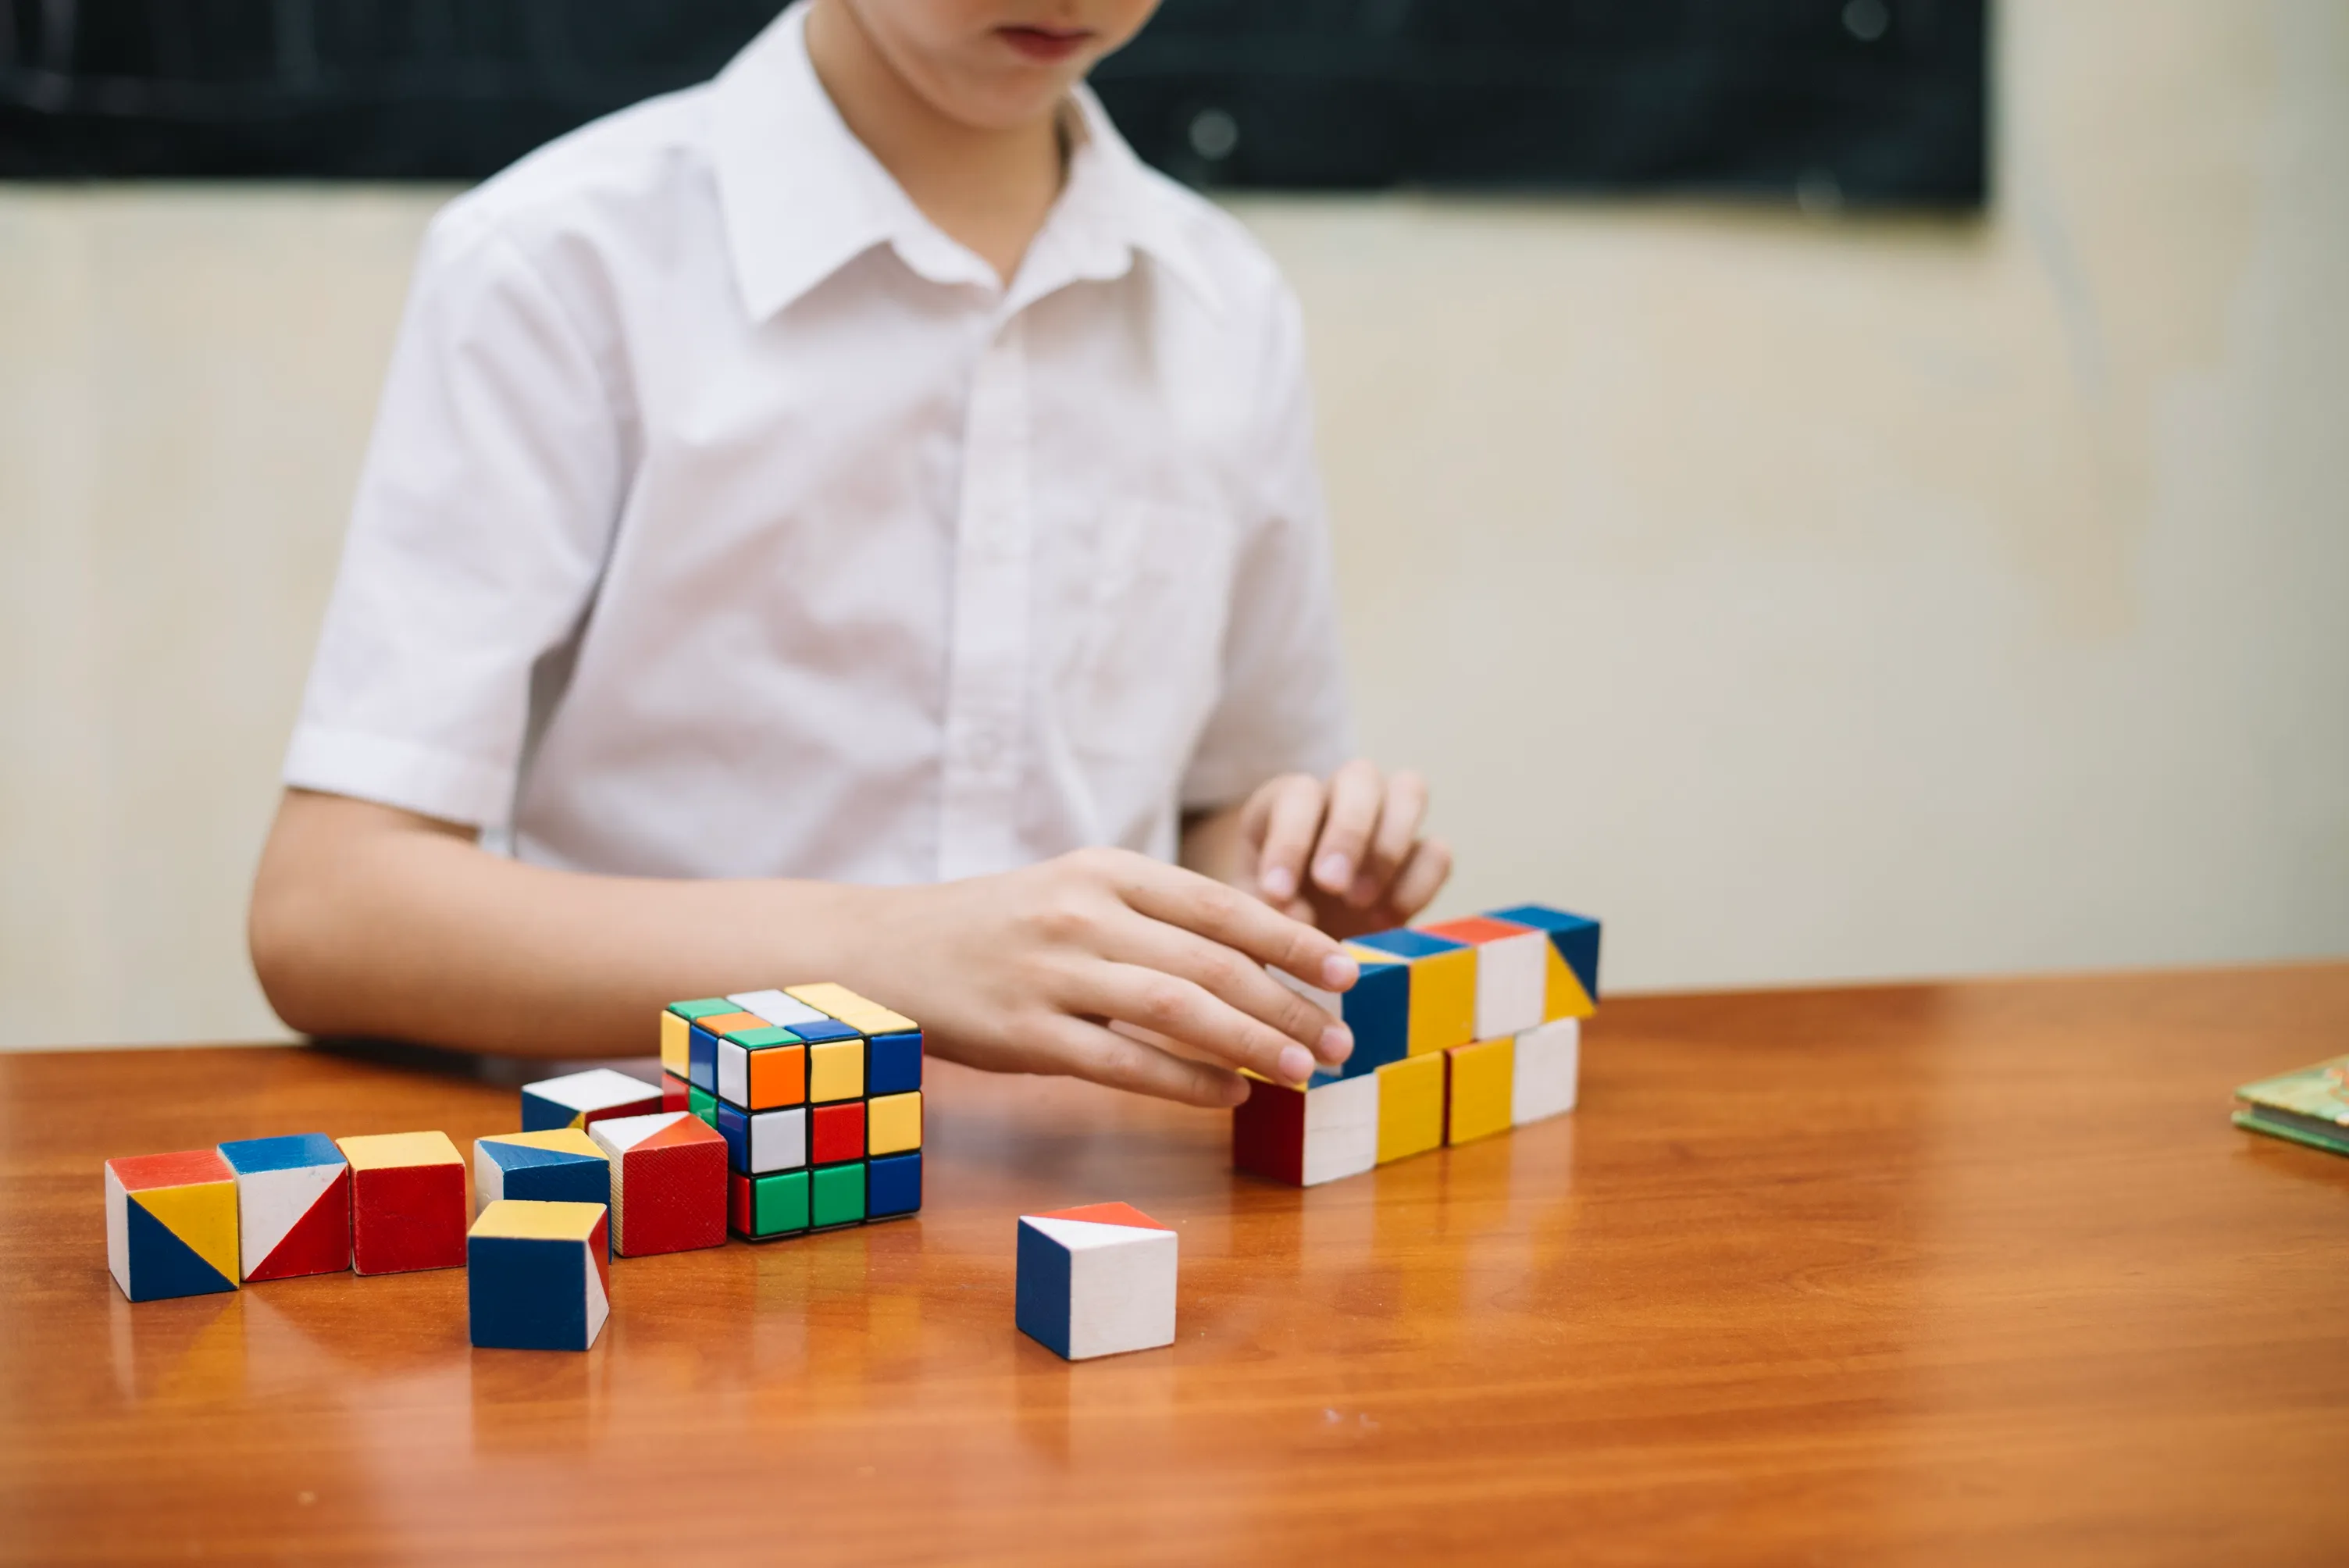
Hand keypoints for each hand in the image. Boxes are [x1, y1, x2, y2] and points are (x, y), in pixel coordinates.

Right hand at [854, 848, 1360, 1107]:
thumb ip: (1155, 920)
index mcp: (1106, 870)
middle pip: (1214, 963)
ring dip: (1253, 1046)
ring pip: (1181, 1011)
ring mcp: (1053, 974)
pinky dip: (1188, 1084)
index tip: (1346, 971)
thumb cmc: (998, 927)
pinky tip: (1230, 1097)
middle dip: (1289, 1006)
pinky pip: (1125, 1064)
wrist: (887, 950)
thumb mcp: (1075, 894)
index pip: (1222, 904)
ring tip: (1303, 1074)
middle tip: (1339, 1041)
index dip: (1293, 940)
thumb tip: (1258, 961)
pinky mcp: (1026, 1034)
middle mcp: (1085, 914)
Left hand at [1237, 761, 1451, 940]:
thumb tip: (1301, 914)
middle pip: (1361, 776)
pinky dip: (1417, 884)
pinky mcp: (1421, 856)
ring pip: (1410, 790)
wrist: (1301, 939)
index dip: (1289, 840)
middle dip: (1348, 832)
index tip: (1277, 893)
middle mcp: (1342, 795)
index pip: (1298, 794)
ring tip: (1361, 903)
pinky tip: (1385, 920)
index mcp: (1288, 800)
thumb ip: (1267, 910)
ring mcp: (1388, 818)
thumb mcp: (1253, 911)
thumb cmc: (1268, 913)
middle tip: (1331, 887)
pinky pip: (1437, 851)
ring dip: (1389, 847)